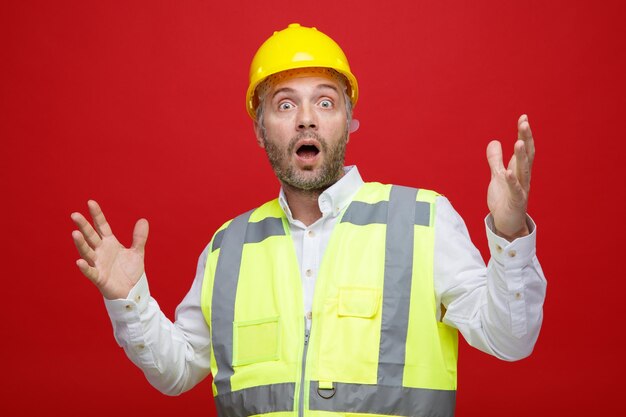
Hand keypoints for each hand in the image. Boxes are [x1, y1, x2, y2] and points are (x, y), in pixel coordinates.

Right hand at [71, 200, 148, 299]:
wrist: (132, 290)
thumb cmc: (130, 271)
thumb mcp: (137, 252)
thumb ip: (139, 237)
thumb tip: (143, 220)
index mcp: (110, 243)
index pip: (101, 226)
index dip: (97, 215)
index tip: (90, 202)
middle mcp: (101, 252)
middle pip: (91, 236)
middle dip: (83, 226)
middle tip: (75, 215)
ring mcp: (98, 264)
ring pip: (87, 252)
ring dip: (81, 244)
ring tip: (75, 233)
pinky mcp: (99, 278)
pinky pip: (90, 272)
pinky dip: (85, 267)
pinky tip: (79, 261)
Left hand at [486, 114, 534, 239]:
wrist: (506, 223)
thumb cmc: (504, 199)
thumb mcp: (497, 176)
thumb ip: (496, 160)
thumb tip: (494, 141)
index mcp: (520, 170)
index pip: (525, 149)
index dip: (524, 134)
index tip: (523, 118)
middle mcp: (524, 178)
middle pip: (527, 155)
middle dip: (525, 139)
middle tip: (524, 123)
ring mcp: (521, 190)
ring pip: (524, 171)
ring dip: (521, 156)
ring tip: (518, 142)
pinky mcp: (516, 202)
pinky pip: (516, 191)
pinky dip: (512, 181)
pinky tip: (508, 172)